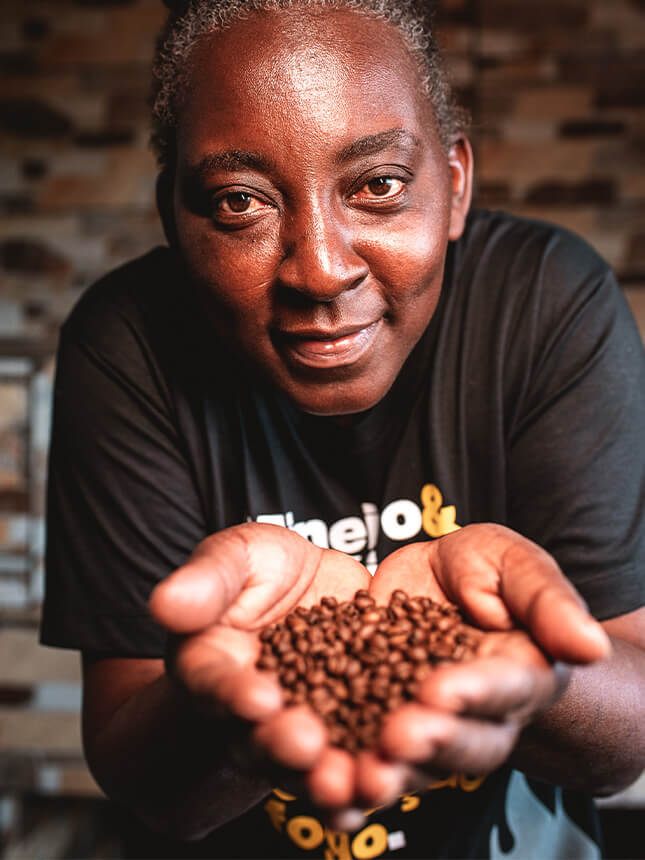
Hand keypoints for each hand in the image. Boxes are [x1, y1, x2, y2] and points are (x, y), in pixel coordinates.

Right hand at [148, 522, 369, 775]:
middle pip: (261, 739)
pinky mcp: (350, 729)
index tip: (257, 698)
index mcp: (212, 668)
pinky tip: (388, 782)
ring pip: (309, 765)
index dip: (233, 695)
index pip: (216, 685)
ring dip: (329, 778)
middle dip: (283, 746)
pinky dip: (368, 779)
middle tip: (305, 745)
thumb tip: (165, 602)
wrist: (310, 587)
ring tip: (355, 779)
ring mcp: (301, 727)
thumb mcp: (237, 558)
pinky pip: (354, 762)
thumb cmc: (262, 573)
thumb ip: (208, 579)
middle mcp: (251, 712)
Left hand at [347, 524, 609, 808]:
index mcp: (520, 675)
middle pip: (465, 743)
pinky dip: (347, 770)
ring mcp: (430, 727)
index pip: (506, 689)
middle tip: (400, 735)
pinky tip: (321, 775)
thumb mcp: (513, 563)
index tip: (442, 689)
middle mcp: (479, 716)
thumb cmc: (484, 569)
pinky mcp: (379, 725)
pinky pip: (369, 757)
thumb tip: (589, 646)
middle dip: (433, 742)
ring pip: (418, 766)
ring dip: (391, 772)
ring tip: (362, 772)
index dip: (476, 693)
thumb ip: (546, 599)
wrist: (435, 581)